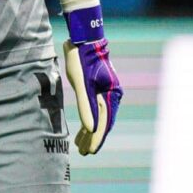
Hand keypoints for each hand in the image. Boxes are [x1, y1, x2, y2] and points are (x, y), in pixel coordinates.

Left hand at [63, 6, 122, 154]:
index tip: (90, 152)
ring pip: (98, 117)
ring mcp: (105, 92)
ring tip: (80, 146)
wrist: (84, 39)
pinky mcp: (97, 90)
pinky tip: (81, 131)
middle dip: (93, 138)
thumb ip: (85, 105)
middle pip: (103, 121)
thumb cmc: (81, 59)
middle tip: (83, 153)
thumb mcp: (81, 82)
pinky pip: (95, 109)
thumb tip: (90, 128)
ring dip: (89, 131)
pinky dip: (88, 121)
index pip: (104, 121)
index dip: (97, 138)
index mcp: (111, 94)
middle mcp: (111, 95)